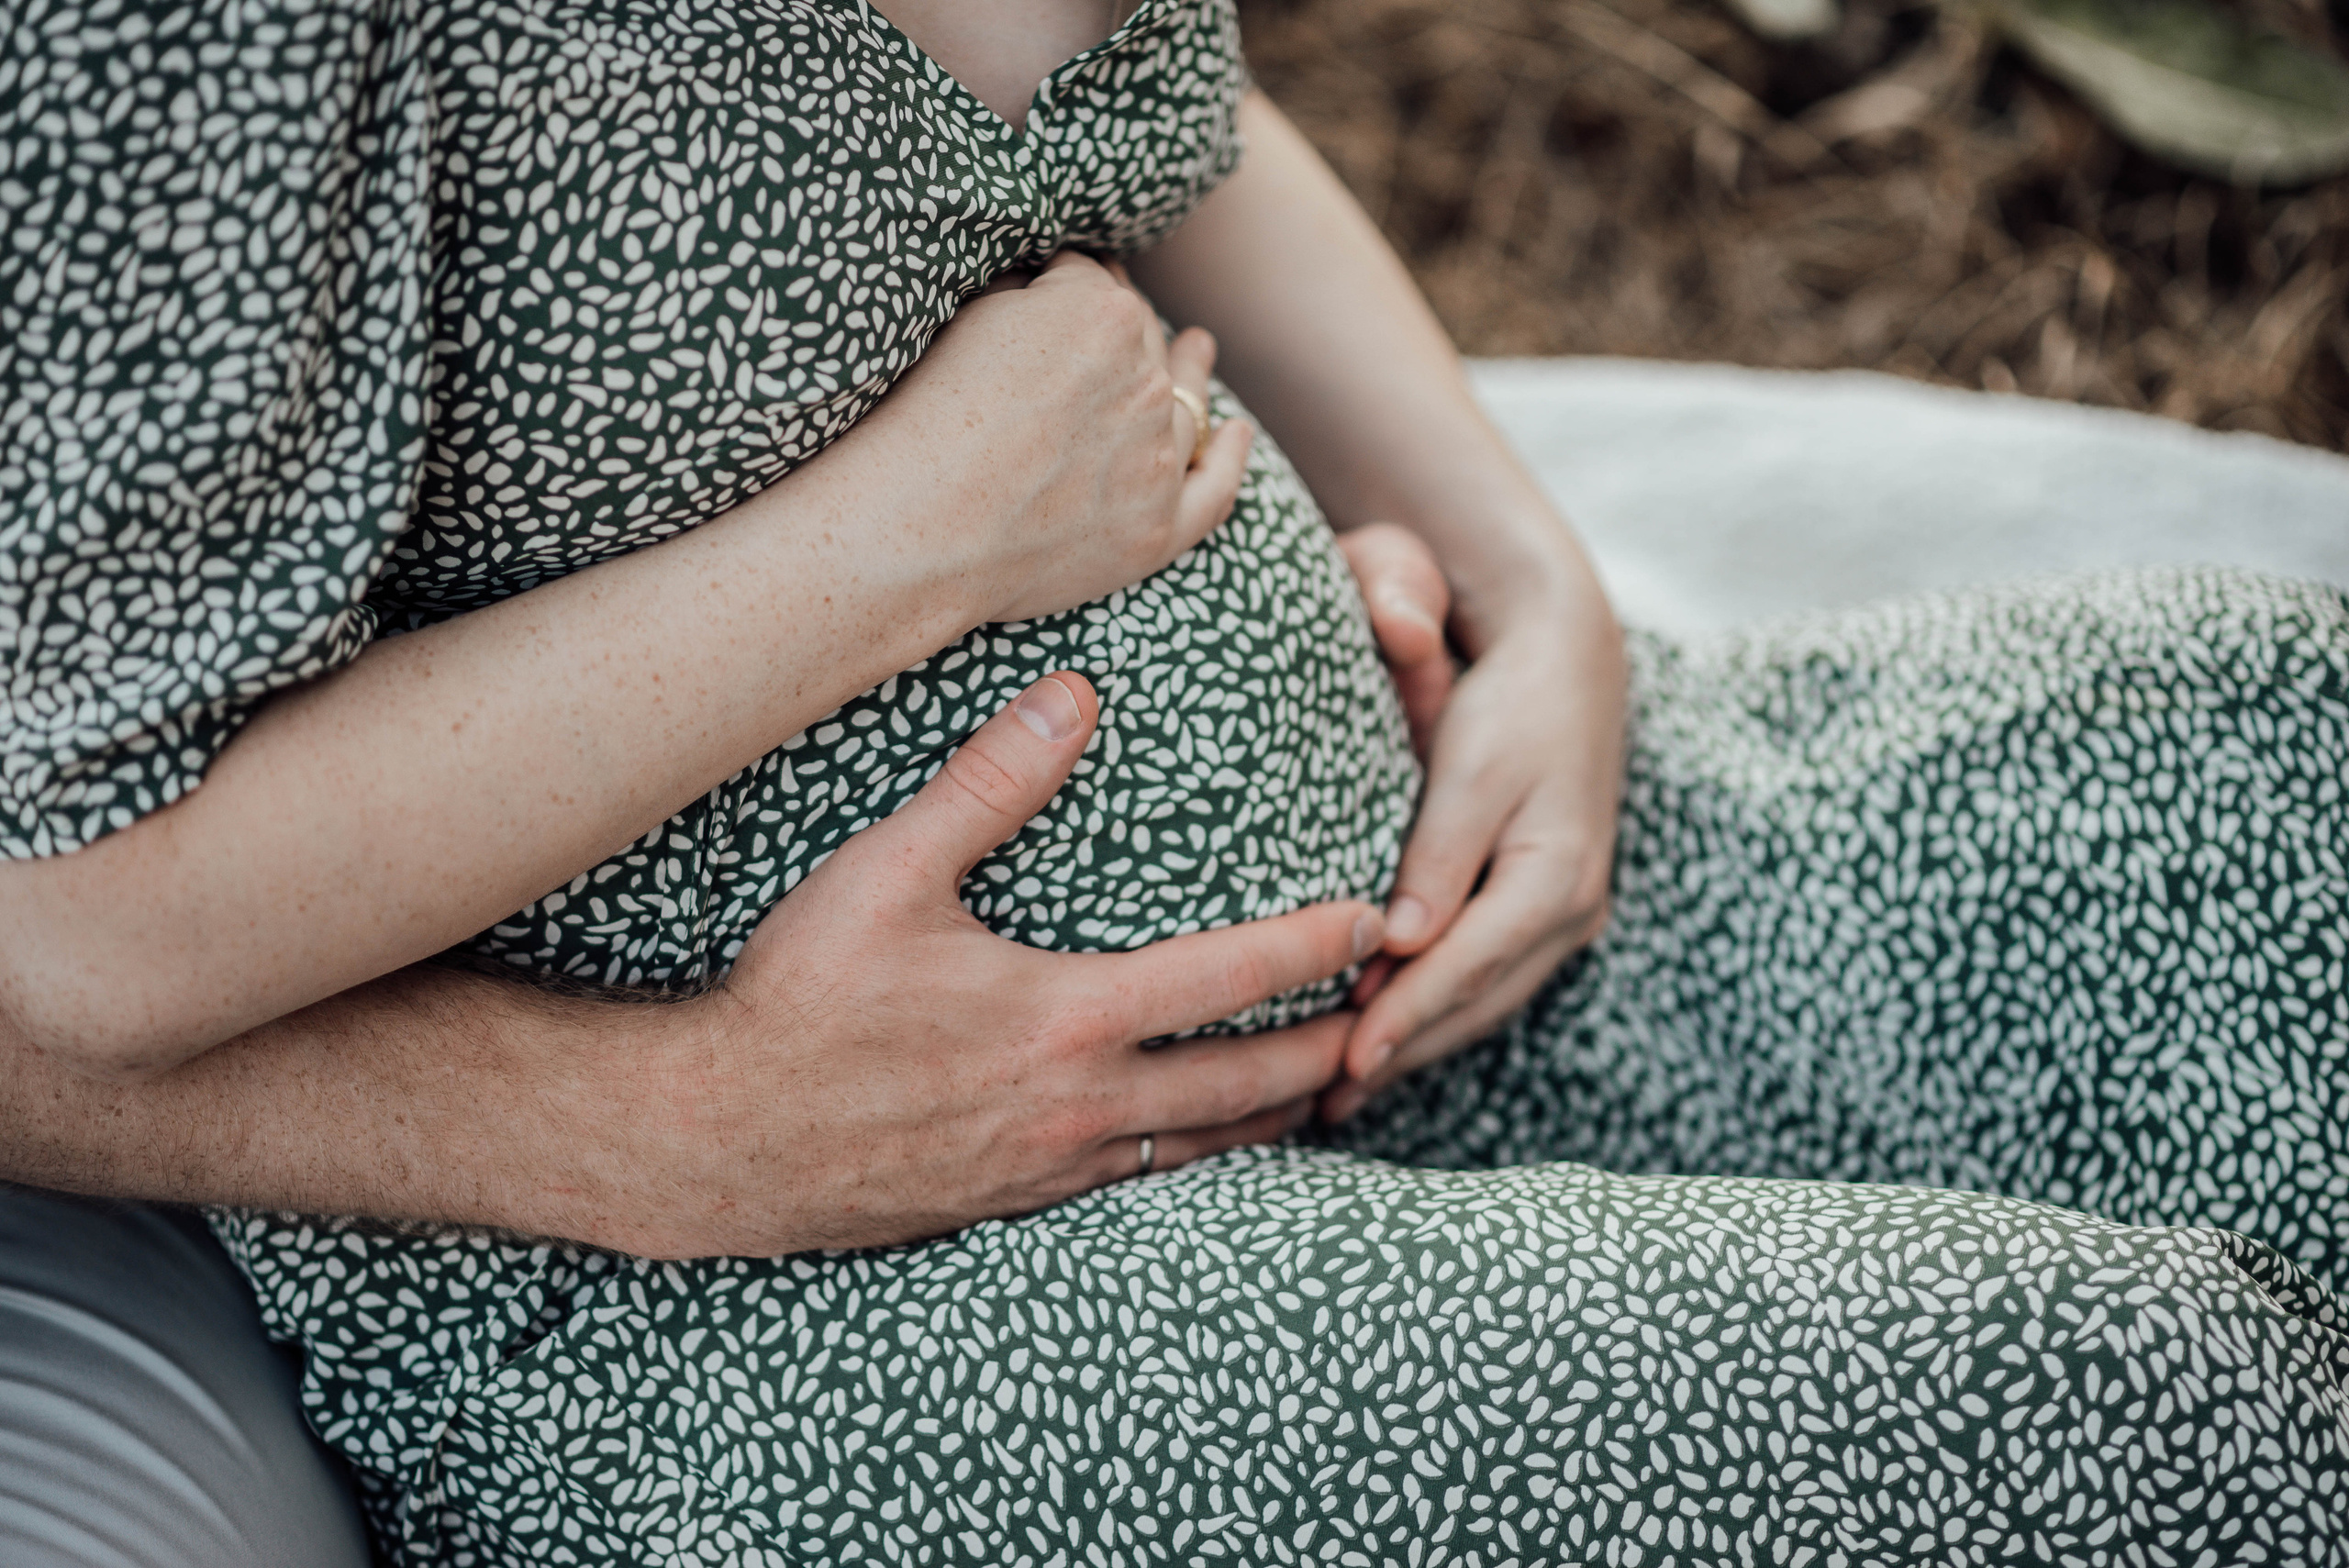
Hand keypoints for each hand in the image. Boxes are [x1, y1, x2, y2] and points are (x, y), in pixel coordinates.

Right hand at [601, 672, 1382, 1258]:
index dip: (1316, 948)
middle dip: (1330, 1051)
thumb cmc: (798, 1002)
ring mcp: (1053, 1167)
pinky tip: (1202, 1143)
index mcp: (1066, 1019)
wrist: (715, 1140)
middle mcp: (1080, 1104)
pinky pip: (1141, 1188)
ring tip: (1325, 1085)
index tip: (1375, 919)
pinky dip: (1197, 1162)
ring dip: (1276, 1116)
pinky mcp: (1015, 1202)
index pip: (1230, 979)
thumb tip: (1072, 693)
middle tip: (1389, 1020)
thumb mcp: (885, 875)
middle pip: (1250, 1086)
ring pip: (1206, 1152)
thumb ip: (987, 783)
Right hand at [850, 251, 1254, 625]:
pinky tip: (1239, 435)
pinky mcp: (1156, 529)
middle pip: (1143, 337)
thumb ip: (1023, 293)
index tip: (1061, 286)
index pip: (1094, 280)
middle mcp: (1145, 379)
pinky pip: (1213, 490)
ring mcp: (1156, 457)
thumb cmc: (920, 418)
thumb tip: (1048, 285)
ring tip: (1201, 350)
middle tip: (1120, 320)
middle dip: (1128, 326)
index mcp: (1101, 314)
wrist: (914, 527)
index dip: (1072, 282)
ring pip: (1187, 401)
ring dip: (1194, 371)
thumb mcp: (965, 317)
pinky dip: (1231, 459)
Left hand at [1324, 525, 1626, 1122]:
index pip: (1465, 970)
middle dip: (1401, 1055)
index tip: (1343, 1065)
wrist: (1568, 665)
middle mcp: (1571, 913)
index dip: (1402, 1021)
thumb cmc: (1509, 708)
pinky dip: (1437, 1014)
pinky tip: (1390, 1040)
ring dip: (1416, 1047)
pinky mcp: (1547, 913)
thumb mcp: (1470, 771)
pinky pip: (1487, 981)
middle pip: (1474, 1005)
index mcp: (1555, 880)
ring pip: (1483, 1004)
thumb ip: (1436, 859)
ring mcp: (1566, 919)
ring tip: (1344, 1093)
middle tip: (1324, 1104)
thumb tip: (1400, 944)